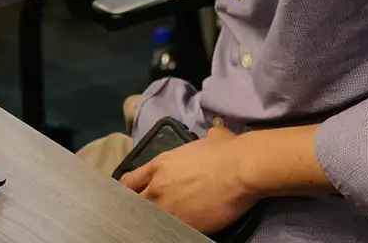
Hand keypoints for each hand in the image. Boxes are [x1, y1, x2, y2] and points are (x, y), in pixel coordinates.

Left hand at [120, 126, 257, 232]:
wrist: (238, 169)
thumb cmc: (226, 150)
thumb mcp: (210, 137)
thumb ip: (205, 138)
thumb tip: (213, 136)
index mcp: (159, 165)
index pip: (129, 182)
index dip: (129, 191)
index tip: (133, 196)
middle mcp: (158, 187)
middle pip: (135, 203)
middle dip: (139, 208)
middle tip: (146, 212)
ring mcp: (169, 208)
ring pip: (148, 219)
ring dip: (153, 220)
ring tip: (160, 222)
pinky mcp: (184, 225)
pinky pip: (168, 232)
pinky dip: (170, 231)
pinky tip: (175, 231)